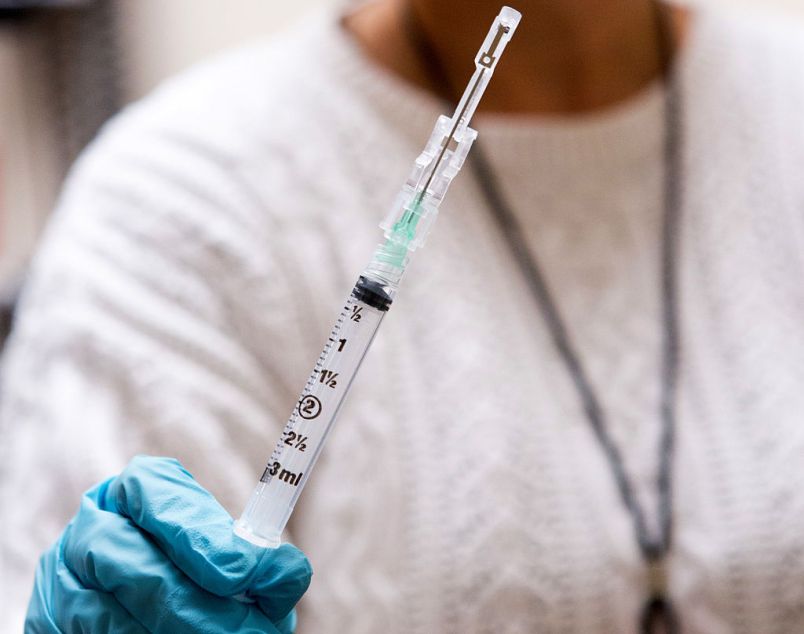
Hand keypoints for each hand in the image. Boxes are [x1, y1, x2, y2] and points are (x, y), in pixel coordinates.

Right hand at [25, 456, 311, 632]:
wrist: (141, 601)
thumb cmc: (197, 570)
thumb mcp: (225, 552)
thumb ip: (253, 559)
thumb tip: (288, 574)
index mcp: (136, 490)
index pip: (158, 499)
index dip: (200, 538)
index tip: (244, 571)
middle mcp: (92, 529)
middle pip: (135, 566)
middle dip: (200, 606)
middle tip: (252, 631)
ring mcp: (62, 580)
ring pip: (111, 616)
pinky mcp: (48, 624)